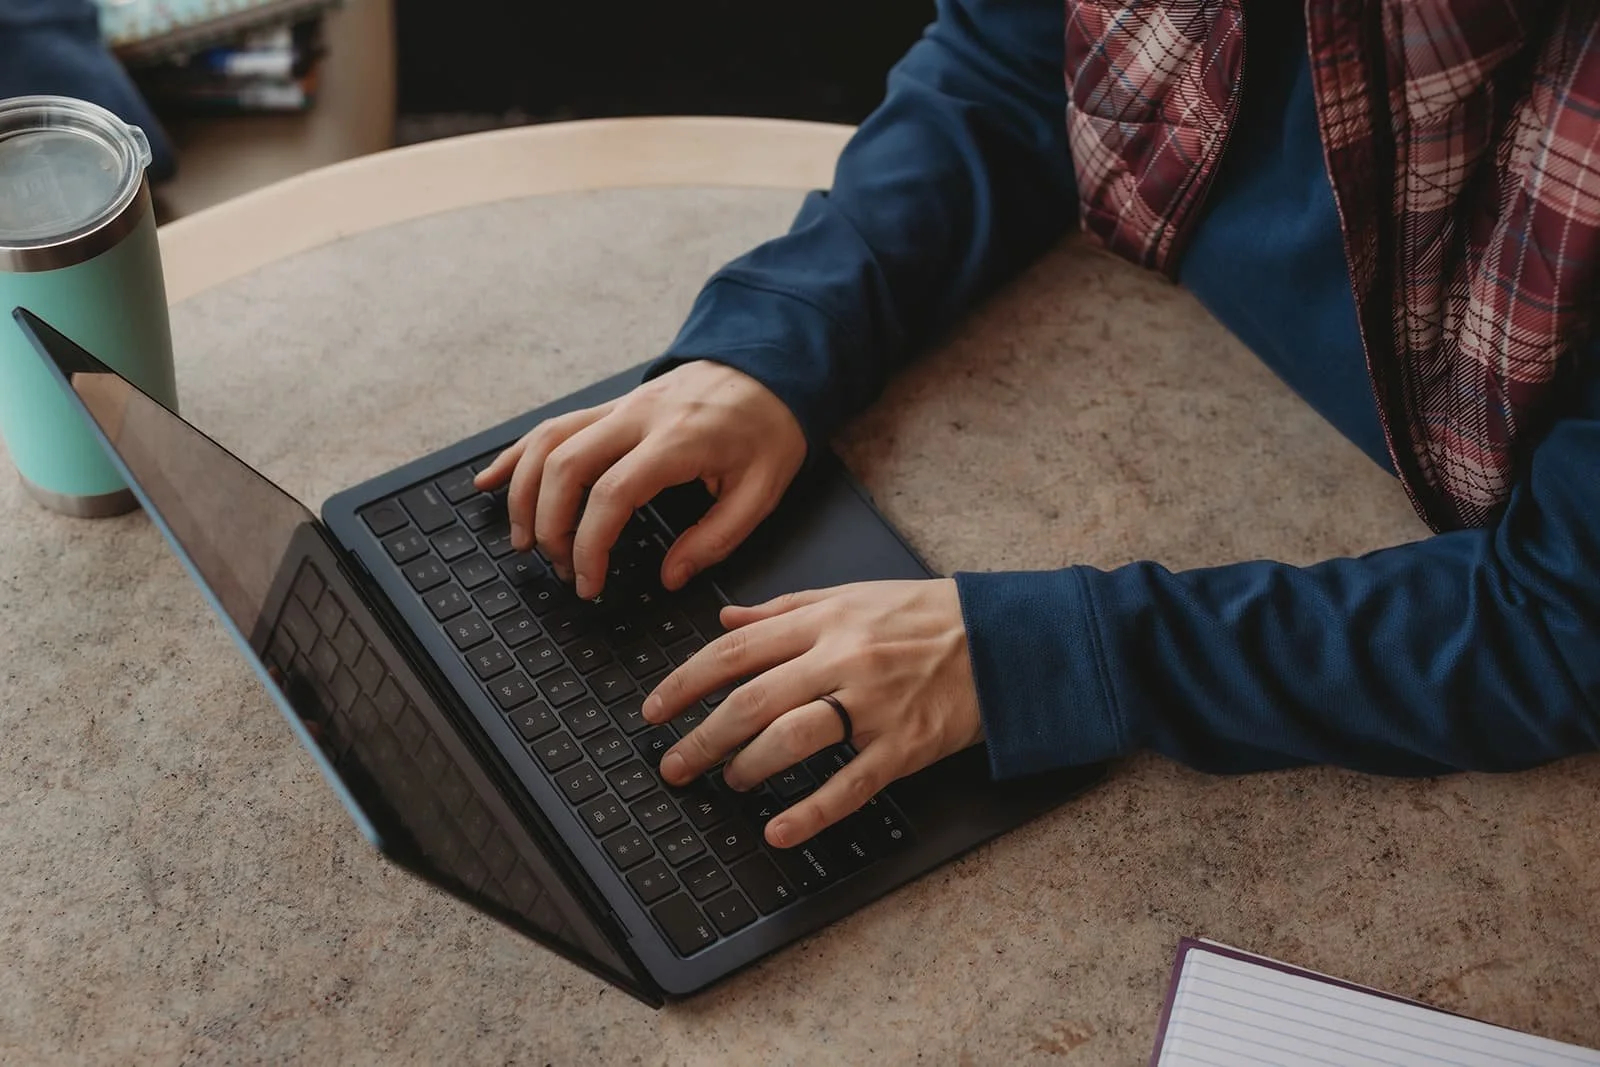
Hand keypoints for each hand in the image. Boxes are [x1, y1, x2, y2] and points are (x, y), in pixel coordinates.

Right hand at [474, 362, 806, 598]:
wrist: (771, 364)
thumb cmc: (769, 428)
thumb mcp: (762, 490)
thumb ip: (716, 538)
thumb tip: (671, 576)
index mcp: (676, 440)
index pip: (612, 495)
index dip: (590, 545)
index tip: (588, 582)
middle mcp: (637, 417)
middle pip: (565, 466)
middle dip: (550, 525)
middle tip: (561, 568)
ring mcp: (619, 406)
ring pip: (548, 442)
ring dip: (524, 493)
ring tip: (524, 541)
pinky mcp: (611, 405)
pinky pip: (551, 425)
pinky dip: (516, 454)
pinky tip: (491, 480)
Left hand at [642, 578, 984, 847]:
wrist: (1006, 638)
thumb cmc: (928, 616)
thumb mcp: (853, 594)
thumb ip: (785, 609)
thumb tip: (724, 618)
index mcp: (826, 620)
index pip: (736, 651)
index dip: (685, 681)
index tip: (654, 709)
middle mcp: (843, 658)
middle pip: (752, 699)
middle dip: (702, 736)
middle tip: (673, 764)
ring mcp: (874, 704)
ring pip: (792, 737)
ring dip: (748, 766)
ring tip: (728, 783)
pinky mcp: (904, 745)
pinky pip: (849, 783)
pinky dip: (810, 811)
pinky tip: (778, 830)